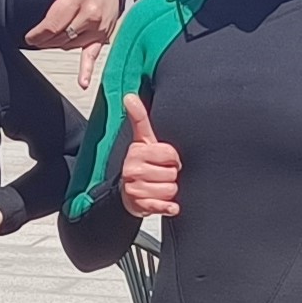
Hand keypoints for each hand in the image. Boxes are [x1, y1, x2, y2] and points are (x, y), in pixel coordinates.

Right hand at [115, 93, 180, 217]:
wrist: (128, 192)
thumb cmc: (140, 164)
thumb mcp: (142, 140)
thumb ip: (138, 118)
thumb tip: (129, 96)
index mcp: (136, 152)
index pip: (170, 154)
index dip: (172, 159)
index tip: (165, 160)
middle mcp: (132, 170)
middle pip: (171, 174)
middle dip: (171, 175)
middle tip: (160, 174)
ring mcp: (136, 189)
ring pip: (170, 189)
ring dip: (169, 190)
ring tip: (158, 186)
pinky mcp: (141, 206)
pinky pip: (163, 206)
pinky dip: (169, 207)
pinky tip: (169, 205)